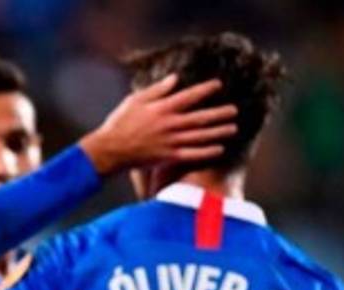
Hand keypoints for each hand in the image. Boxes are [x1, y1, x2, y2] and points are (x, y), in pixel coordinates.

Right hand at [79, 73, 238, 173]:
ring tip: (233, 128)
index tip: (218, 85)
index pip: (189, 96)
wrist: (110, 150)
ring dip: (218, 131)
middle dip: (219, 113)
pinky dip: (206, 152)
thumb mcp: (135, 100)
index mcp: (162, 108)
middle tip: (234, 110)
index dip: (205, 90)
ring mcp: (170, 142)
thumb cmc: (119, 123)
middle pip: (200, 117)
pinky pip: (192, 154)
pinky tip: (219, 149)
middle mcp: (170, 124)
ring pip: (200, 136)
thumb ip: (156, 90)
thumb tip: (175, 79)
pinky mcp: (168, 157)